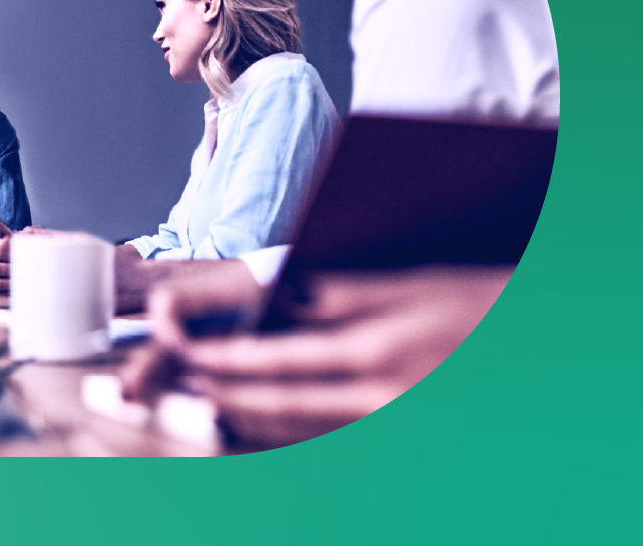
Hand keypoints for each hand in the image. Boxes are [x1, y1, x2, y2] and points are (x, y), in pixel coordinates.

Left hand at [0, 226, 53, 291]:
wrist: (75, 270)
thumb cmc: (59, 250)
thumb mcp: (46, 236)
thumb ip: (30, 233)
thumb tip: (16, 234)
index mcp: (27, 250)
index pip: (2, 250)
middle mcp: (25, 266)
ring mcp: (27, 280)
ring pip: (1, 283)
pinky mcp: (29, 292)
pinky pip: (10, 295)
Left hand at [122, 265, 513, 448]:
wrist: (545, 341)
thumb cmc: (486, 303)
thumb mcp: (417, 284)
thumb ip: (342, 292)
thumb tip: (280, 293)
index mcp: (377, 345)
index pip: (275, 354)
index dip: (222, 354)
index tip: (184, 346)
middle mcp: (379, 390)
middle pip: (277, 397)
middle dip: (222, 388)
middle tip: (180, 378)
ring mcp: (390, 420)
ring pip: (298, 428)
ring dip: (246, 416)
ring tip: (208, 401)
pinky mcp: (400, 434)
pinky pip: (330, 441)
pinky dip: (288, 435)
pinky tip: (262, 425)